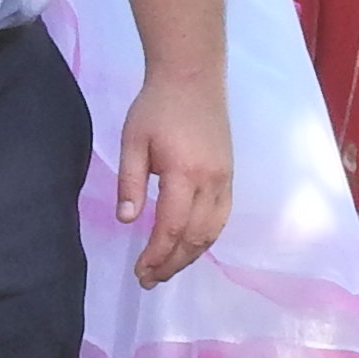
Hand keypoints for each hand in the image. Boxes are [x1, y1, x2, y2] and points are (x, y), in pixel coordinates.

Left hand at [110, 72, 234, 289]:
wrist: (193, 77)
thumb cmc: (156, 106)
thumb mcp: (132, 141)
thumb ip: (130, 183)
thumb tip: (128, 221)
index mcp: (184, 173)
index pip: (171, 227)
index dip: (156, 254)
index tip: (139, 271)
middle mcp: (211, 181)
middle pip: (194, 237)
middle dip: (172, 263)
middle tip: (149, 280)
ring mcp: (225, 179)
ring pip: (212, 232)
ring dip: (190, 256)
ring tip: (166, 270)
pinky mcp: (229, 175)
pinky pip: (221, 218)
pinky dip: (206, 239)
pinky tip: (189, 247)